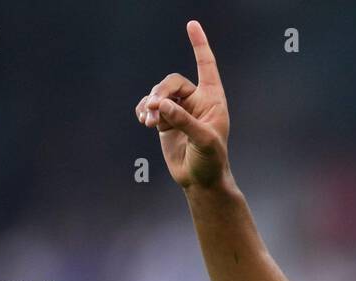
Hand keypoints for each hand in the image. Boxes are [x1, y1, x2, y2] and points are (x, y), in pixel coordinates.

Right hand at [134, 20, 230, 188]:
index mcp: (212, 99)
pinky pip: (149, 107)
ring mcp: (179, 111)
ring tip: (148, 121)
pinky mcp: (165, 122)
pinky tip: (143, 120)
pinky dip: (143, 111)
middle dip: (160, 93)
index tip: (192, 24)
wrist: (200, 180)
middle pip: (172, 82)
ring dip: (150, 105)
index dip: (199, 45)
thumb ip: (184, 121)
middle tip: (154, 110)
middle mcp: (195, 101)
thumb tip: (162, 104)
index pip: (206, 66)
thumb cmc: (211, 160)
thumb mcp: (203, 140)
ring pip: (158, 95)